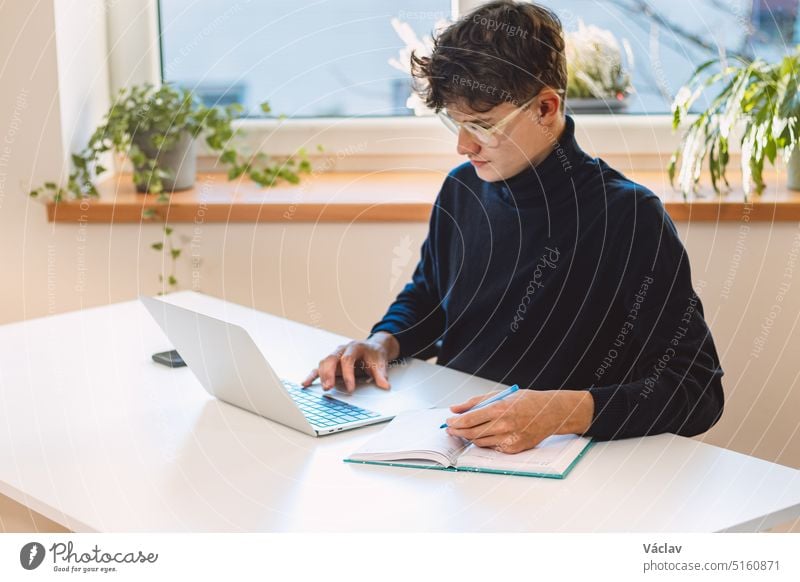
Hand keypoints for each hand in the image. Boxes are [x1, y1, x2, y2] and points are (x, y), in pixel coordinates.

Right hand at [301, 332, 399, 392]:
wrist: (373, 348)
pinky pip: (319, 368)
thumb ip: (381, 375)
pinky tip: (306, 384)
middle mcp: (342, 349)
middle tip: (329, 388)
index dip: (348, 375)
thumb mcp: (380, 363)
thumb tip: (385, 386)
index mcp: (355, 347)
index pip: (348, 359)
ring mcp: (335, 355)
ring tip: (325, 388)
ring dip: (322, 376)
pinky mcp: (331, 363)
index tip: (351, 389)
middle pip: (331, 359)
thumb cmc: (375, 355)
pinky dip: (312, 375)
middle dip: (329, 374)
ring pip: (324, 362)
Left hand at [444, 389, 593, 453]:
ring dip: (469, 437)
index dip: (455, 422)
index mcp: (500, 409)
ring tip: (465, 430)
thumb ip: (475, 402)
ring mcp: (509, 439)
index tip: (448, 421)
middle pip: (471, 433)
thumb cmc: (525, 401)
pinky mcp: (514, 449)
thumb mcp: (500, 394)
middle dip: (457, 432)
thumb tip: (454, 408)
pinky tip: (483, 434)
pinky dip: (484, 442)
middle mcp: (504, 425)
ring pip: (480, 442)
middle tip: (450, 429)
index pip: (469, 419)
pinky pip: (492, 447)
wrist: (551, 413)